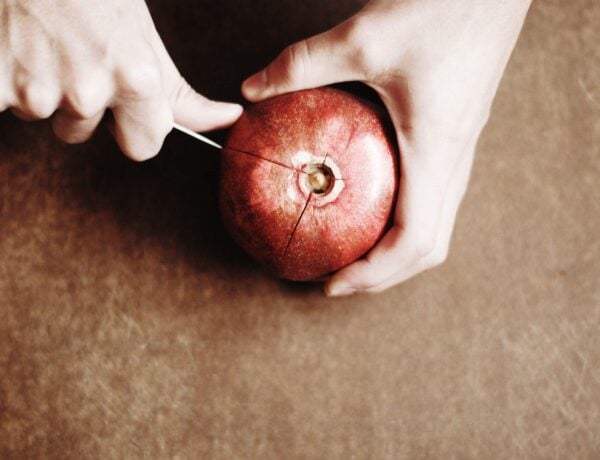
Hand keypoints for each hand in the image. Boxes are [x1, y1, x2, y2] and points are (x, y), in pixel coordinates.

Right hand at [0, 0, 241, 159]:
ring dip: (45, 90)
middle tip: (75, 64)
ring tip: (47, 45)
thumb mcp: (143, 38)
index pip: (145, 147)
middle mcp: (87, 92)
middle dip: (84, 115)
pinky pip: (7, 106)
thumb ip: (181, 94)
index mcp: (135, 79)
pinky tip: (18, 49)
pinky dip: (8, 83)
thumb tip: (226, 118)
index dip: (134, 126)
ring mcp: (37, 92)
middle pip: (84, 137)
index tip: (124, 104)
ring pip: (45, 118)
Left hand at [242, 0, 530, 294]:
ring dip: (393, 252)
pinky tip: (370, 206)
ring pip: (434, 227)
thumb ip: (303, 66)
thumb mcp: (364, 39)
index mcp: (436, 153)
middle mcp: (453, 163)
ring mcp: (458, 152)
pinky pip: (433, 199)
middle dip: (382, 275)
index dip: (373, 275)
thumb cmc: (446, 10)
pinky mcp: (453, 137)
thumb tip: (254, 91)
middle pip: (428, 248)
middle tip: (335, 278)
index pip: (413, 242)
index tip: (332, 285)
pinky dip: (401, 220)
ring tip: (351, 254)